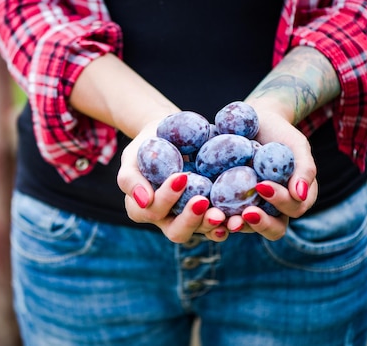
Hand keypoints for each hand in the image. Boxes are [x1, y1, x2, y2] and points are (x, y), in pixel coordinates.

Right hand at [117, 120, 229, 242]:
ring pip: (200, 231)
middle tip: (203, 202)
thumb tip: (144, 200)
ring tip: (223, 214)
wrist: (169, 135)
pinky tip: (237, 219)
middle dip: (190, 219)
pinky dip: (228, 224)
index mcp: (143, 209)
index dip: (165, 198)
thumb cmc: (146, 146)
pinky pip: (218, 226)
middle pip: (176, 232)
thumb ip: (130, 179)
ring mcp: (189, 218)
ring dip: (212, 225)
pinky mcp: (209, 212)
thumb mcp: (132, 157)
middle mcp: (166, 219)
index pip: (152, 210)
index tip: (181, 177)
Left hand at [225, 108, 317, 240]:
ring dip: (236, 225)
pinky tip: (204, 209)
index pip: (292, 209)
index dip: (280, 202)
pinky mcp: (228, 203)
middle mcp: (274, 210)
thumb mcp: (296, 145)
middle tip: (246, 213)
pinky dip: (214, 216)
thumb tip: (300, 195)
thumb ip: (304, 168)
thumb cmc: (280, 134)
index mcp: (295, 199)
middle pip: (273, 229)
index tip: (262, 185)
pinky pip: (223, 215)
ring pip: (246, 227)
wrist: (254, 123)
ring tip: (222, 218)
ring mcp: (250, 208)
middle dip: (261, 224)